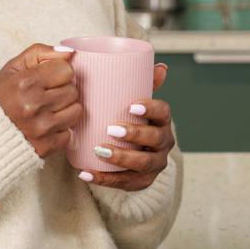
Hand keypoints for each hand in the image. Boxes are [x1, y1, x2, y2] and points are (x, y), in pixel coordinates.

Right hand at [0, 43, 80, 159]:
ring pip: (76, 111)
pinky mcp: (45, 147)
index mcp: (25, 83)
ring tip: (47, 110)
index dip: (58, 72)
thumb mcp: (12, 68)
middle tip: (46, 95)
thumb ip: (40, 53)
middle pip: (72, 90)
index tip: (48, 78)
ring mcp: (40, 129)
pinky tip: (45, 126)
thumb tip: (69, 53)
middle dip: (62, 90)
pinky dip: (60, 130)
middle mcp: (33, 106)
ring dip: (65, 110)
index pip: (66, 70)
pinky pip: (70, 133)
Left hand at [79, 63, 173, 190]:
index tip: (132, 106)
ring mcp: (154, 164)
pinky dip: (103, 179)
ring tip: (99, 151)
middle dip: (134, 135)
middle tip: (111, 129)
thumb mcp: (136, 103)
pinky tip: (85, 174)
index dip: (151, 109)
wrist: (133, 155)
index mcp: (162, 121)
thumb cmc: (131, 121)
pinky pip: (124, 183)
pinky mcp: (141, 182)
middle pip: (155, 139)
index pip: (164, 113)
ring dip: (121, 158)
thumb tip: (160, 65)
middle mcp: (163, 143)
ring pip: (142, 164)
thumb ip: (141, 83)